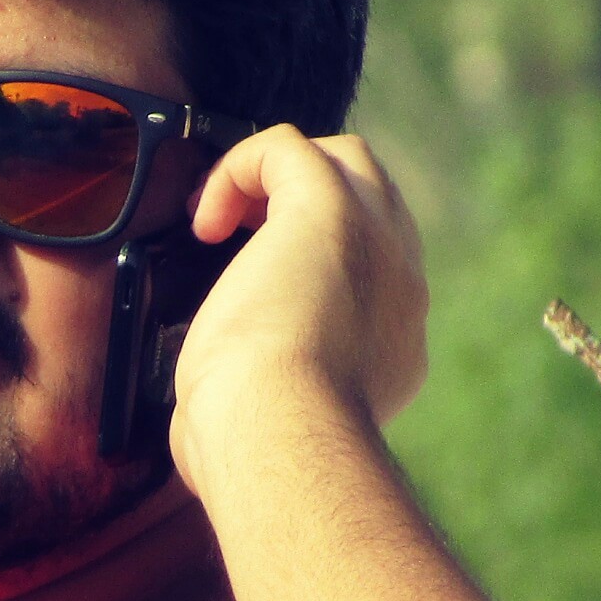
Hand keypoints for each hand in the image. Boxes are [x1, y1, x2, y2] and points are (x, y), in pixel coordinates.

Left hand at [168, 127, 427, 491]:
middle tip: (244, 238)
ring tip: (222, 220)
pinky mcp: (330, 207)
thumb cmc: (260, 453)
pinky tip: (206, 217)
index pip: (376, 274)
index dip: (319, 268)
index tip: (263, 294)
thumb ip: (254, 415)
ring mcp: (378, 241)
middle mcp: (403, 287)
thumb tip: (197, 429)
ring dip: (280, 178)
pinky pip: (286, 148)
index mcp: (396, 345)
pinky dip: (239, 166)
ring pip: (347, 161)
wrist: (283, 436)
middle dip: (310, 206)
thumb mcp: (267, 433)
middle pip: (377, 202)